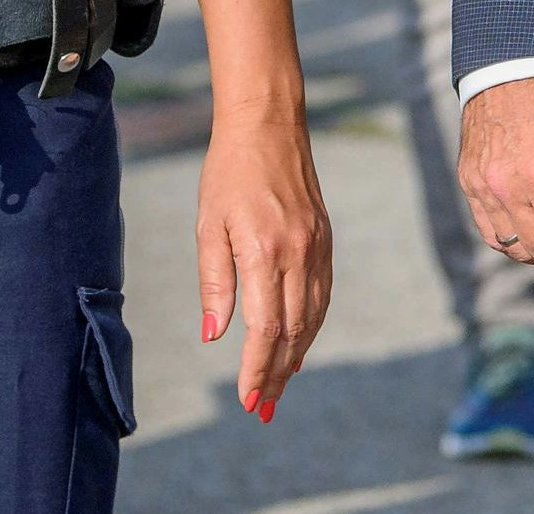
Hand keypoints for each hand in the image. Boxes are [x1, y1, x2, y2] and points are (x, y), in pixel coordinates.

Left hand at [194, 117, 331, 421]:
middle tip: (262, 408)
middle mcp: (299, 254)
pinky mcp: (325, 240)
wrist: (269, 125)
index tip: (248, 398)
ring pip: (312, 317)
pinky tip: (299, 344)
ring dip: (296, 357)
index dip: (258, 368)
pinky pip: (322, 295)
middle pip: (292, 332)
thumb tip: (213, 335)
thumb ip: (214, 282)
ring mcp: (317, 248)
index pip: (265, 329)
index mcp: (265, 252)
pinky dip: (311, 326)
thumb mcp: (208, 226)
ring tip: (278, 386)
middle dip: (276, 374)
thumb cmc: (228, 173)